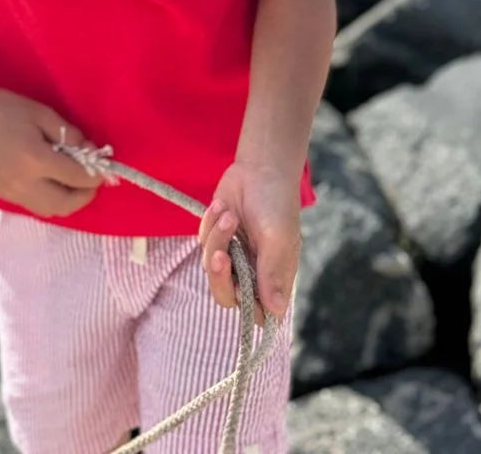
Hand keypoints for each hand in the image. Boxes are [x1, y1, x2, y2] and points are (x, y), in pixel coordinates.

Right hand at [0, 75, 101, 217]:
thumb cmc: (3, 108)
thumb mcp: (41, 113)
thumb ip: (69, 134)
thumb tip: (89, 151)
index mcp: (36, 160)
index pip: (77, 178)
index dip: (95, 175)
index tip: (105, 168)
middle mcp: (24, 183)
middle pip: (65, 204)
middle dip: (85, 196)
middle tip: (93, 181)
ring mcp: (10, 192)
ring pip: (48, 211)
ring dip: (67, 202)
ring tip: (75, 184)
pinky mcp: (0, 193)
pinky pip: (32, 206)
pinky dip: (49, 200)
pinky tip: (52, 183)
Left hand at [198, 162, 300, 325]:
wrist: (258, 168)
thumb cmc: (276, 203)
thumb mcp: (277, 237)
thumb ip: (271, 273)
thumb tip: (276, 312)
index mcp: (274, 278)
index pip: (258, 313)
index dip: (246, 307)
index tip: (238, 285)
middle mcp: (253, 272)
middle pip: (227, 296)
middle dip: (221, 276)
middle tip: (223, 254)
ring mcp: (234, 256)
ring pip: (211, 267)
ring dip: (217, 239)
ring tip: (229, 214)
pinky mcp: (217, 239)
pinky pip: (203, 244)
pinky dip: (210, 225)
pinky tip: (223, 207)